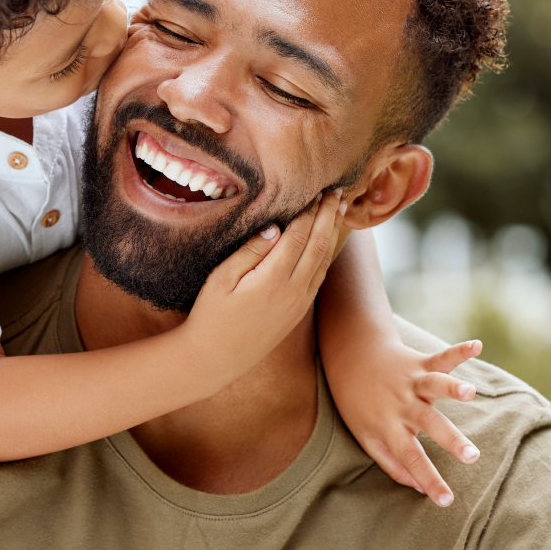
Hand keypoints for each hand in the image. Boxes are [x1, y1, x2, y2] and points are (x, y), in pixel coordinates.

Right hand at [182, 190, 345, 372]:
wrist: (217, 359)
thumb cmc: (211, 315)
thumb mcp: (221, 279)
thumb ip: (249, 252)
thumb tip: (275, 228)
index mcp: (273, 279)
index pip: (299, 236)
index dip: (309, 212)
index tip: (315, 190)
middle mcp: (293, 291)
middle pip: (318, 245)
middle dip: (328, 216)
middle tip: (336, 192)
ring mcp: (299, 303)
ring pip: (324, 261)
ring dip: (333, 233)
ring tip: (339, 210)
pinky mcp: (298, 312)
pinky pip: (319, 277)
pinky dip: (326, 254)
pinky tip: (326, 241)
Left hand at [327, 337, 482, 505]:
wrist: (349, 357)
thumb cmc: (359, 403)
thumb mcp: (366, 437)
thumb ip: (392, 464)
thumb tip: (419, 489)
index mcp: (389, 426)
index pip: (410, 458)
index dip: (428, 480)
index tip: (447, 501)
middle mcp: (402, 404)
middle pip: (428, 424)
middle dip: (451, 439)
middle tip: (472, 456)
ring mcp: (411, 382)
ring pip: (434, 385)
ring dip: (452, 387)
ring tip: (470, 391)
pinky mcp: (419, 363)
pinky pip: (441, 357)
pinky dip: (459, 351)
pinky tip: (477, 346)